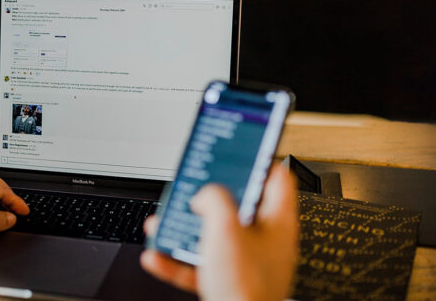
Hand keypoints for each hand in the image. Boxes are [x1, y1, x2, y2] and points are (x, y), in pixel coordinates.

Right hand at [141, 165, 298, 300]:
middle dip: (207, 199)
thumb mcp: (224, 227)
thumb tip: (205, 194)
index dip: (256, 159)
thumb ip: (213, 198)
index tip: (239, 149)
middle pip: (237, 207)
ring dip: (185, 229)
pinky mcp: (229, 284)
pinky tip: (157, 255)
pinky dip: (177, 260)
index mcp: (277, 222)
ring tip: (164, 223)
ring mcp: (248, 264)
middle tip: (192, 189)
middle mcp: (266, 242)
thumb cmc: (245, 286)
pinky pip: (200, 266)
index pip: (275, 177)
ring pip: (213, 237)